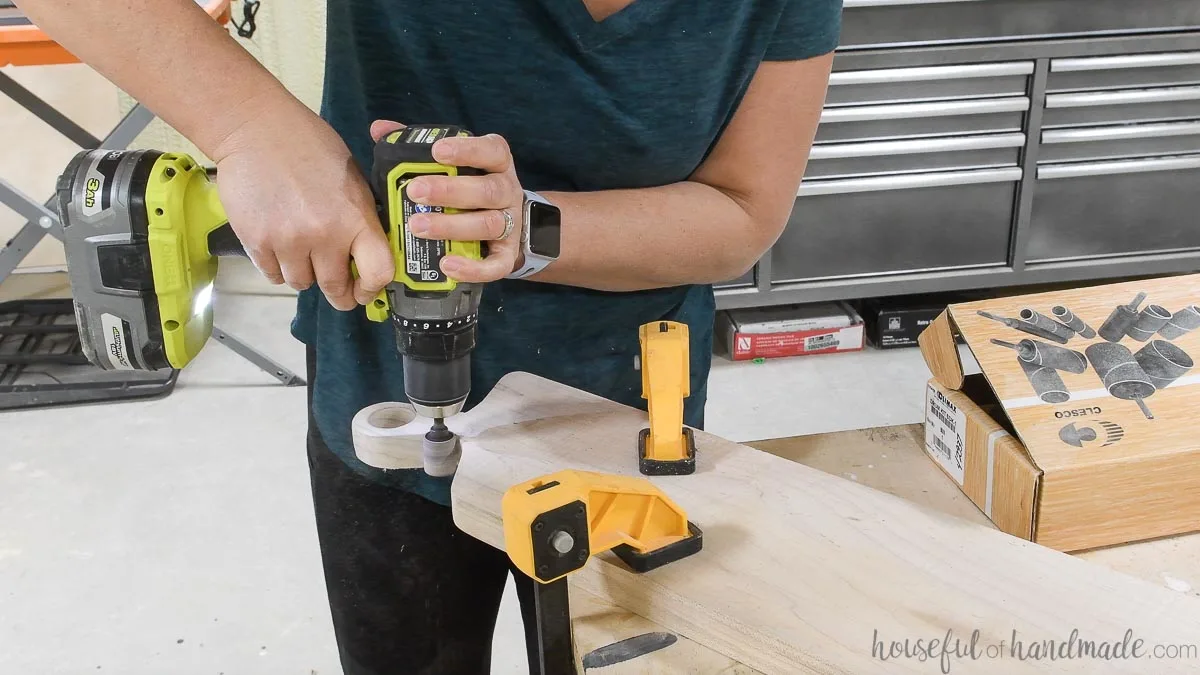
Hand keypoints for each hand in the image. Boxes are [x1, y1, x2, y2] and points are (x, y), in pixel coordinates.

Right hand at [212, 106, 394, 310]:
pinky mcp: (256, 241)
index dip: (373, 289)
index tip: (366, 291)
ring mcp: (288, 241)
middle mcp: (324, 235)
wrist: (256, 128)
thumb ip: (359, 217)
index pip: (378, 273)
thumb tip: (367, 251)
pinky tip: (280, 246)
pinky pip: (272, 275)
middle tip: (338, 289)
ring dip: (305, 275)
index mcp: (355, 218)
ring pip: (301, 284)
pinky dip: (278, 267)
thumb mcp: (352, 178)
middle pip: (335, 288)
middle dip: (338, 293)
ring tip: (303, 253)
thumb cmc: (309, 145)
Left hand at [370, 121, 523, 282]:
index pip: (491, 150)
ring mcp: (510, 224)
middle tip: (414, 191)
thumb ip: (419, 146)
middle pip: (487, 190)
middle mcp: (507, 191)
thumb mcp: (452, 162)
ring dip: (452, 226)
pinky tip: (446, 264)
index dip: (467, 150)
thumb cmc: (468, 185)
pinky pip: (497, 264)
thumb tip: (380, 129)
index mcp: (496, 163)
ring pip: (487, 224)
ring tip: (417, 226)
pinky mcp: (507, 253)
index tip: (437, 151)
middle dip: (449, 191)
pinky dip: (474, 268)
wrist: (504, 222)